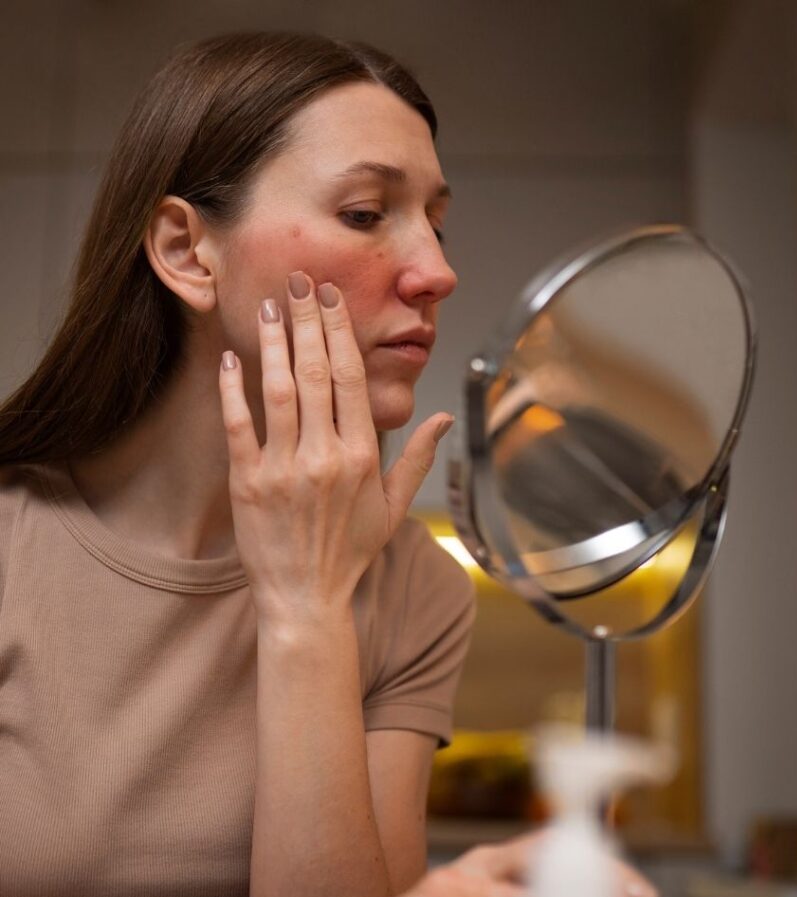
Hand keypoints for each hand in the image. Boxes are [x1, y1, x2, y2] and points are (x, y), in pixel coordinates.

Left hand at [217, 272, 452, 623]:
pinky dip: (232, 389)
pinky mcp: (248, 482)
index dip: (341, 331)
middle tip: (300, 280)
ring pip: (279, 390)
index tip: (332, 299)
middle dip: (308, 320)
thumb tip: (444, 420)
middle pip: (318, 372)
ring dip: (274, 343)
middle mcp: (325, 455)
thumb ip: (417, 459)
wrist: (306, 596)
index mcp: (362, 456)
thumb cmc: (351, 551)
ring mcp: (284, 468)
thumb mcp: (394, 508)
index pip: (353, 378)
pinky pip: (238, 425)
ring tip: (268, 306)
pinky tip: (232, 358)